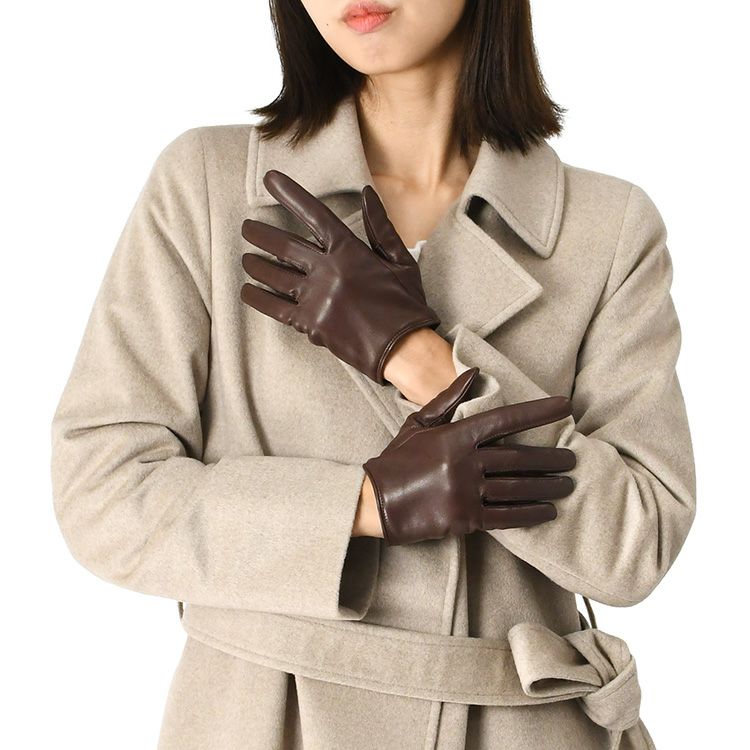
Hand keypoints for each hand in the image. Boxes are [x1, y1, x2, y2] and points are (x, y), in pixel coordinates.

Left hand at [240, 170, 440, 383]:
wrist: (404, 349)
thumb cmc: (405, 304)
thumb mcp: (400, 260)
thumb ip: (380, 227)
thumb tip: (367, 193)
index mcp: (350, 252)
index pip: (314, 214)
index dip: (290, 194)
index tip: (270, 180)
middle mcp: (328, 271)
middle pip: (284, 245)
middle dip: (260, 235)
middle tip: (247, 229)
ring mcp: (316, 298)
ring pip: (274, 275)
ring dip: (256, 264)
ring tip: (246, 259)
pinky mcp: (310, 323)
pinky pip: (275, 307)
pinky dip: (258, 298)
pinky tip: (246, 290)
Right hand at [362, 368, 576, 545]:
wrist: (375, 499)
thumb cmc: (398, 459)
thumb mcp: (419, 423)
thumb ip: (449, 399)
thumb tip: (474, 372)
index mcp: (455, 435)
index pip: (505, 419)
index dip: (537, 412)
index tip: (564, 407)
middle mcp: (464, 462)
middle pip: (519, 458)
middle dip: (550, 459)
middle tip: (572, 459)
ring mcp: (465, 492)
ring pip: (517, 488)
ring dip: (546, 487)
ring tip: (566, 485)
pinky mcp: (464, 519)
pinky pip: (506, 517)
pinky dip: (530, 514)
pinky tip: (548, 511)